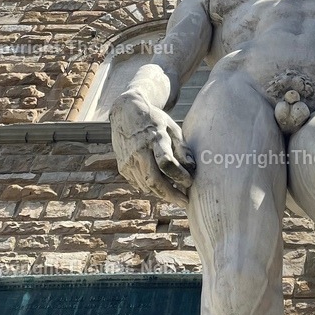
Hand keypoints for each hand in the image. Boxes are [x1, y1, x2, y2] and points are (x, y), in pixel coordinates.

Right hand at [109, 92, 195, 206]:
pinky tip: (161, 186)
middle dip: (170, 195)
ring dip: (162, 193)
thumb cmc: (154, 121)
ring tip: (176, 195)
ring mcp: (128, 160)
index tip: (190, 182)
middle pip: (153, 180)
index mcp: (154, 137)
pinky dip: (151, 188)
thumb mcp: (171, 127)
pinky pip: (139, 184)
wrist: (126, 112)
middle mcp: (139, 150)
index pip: (166, 161)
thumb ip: (182, 147)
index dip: (179, 175)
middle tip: (184, 202)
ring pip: (146, 186)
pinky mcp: (123, 167)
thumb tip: (192, 167)